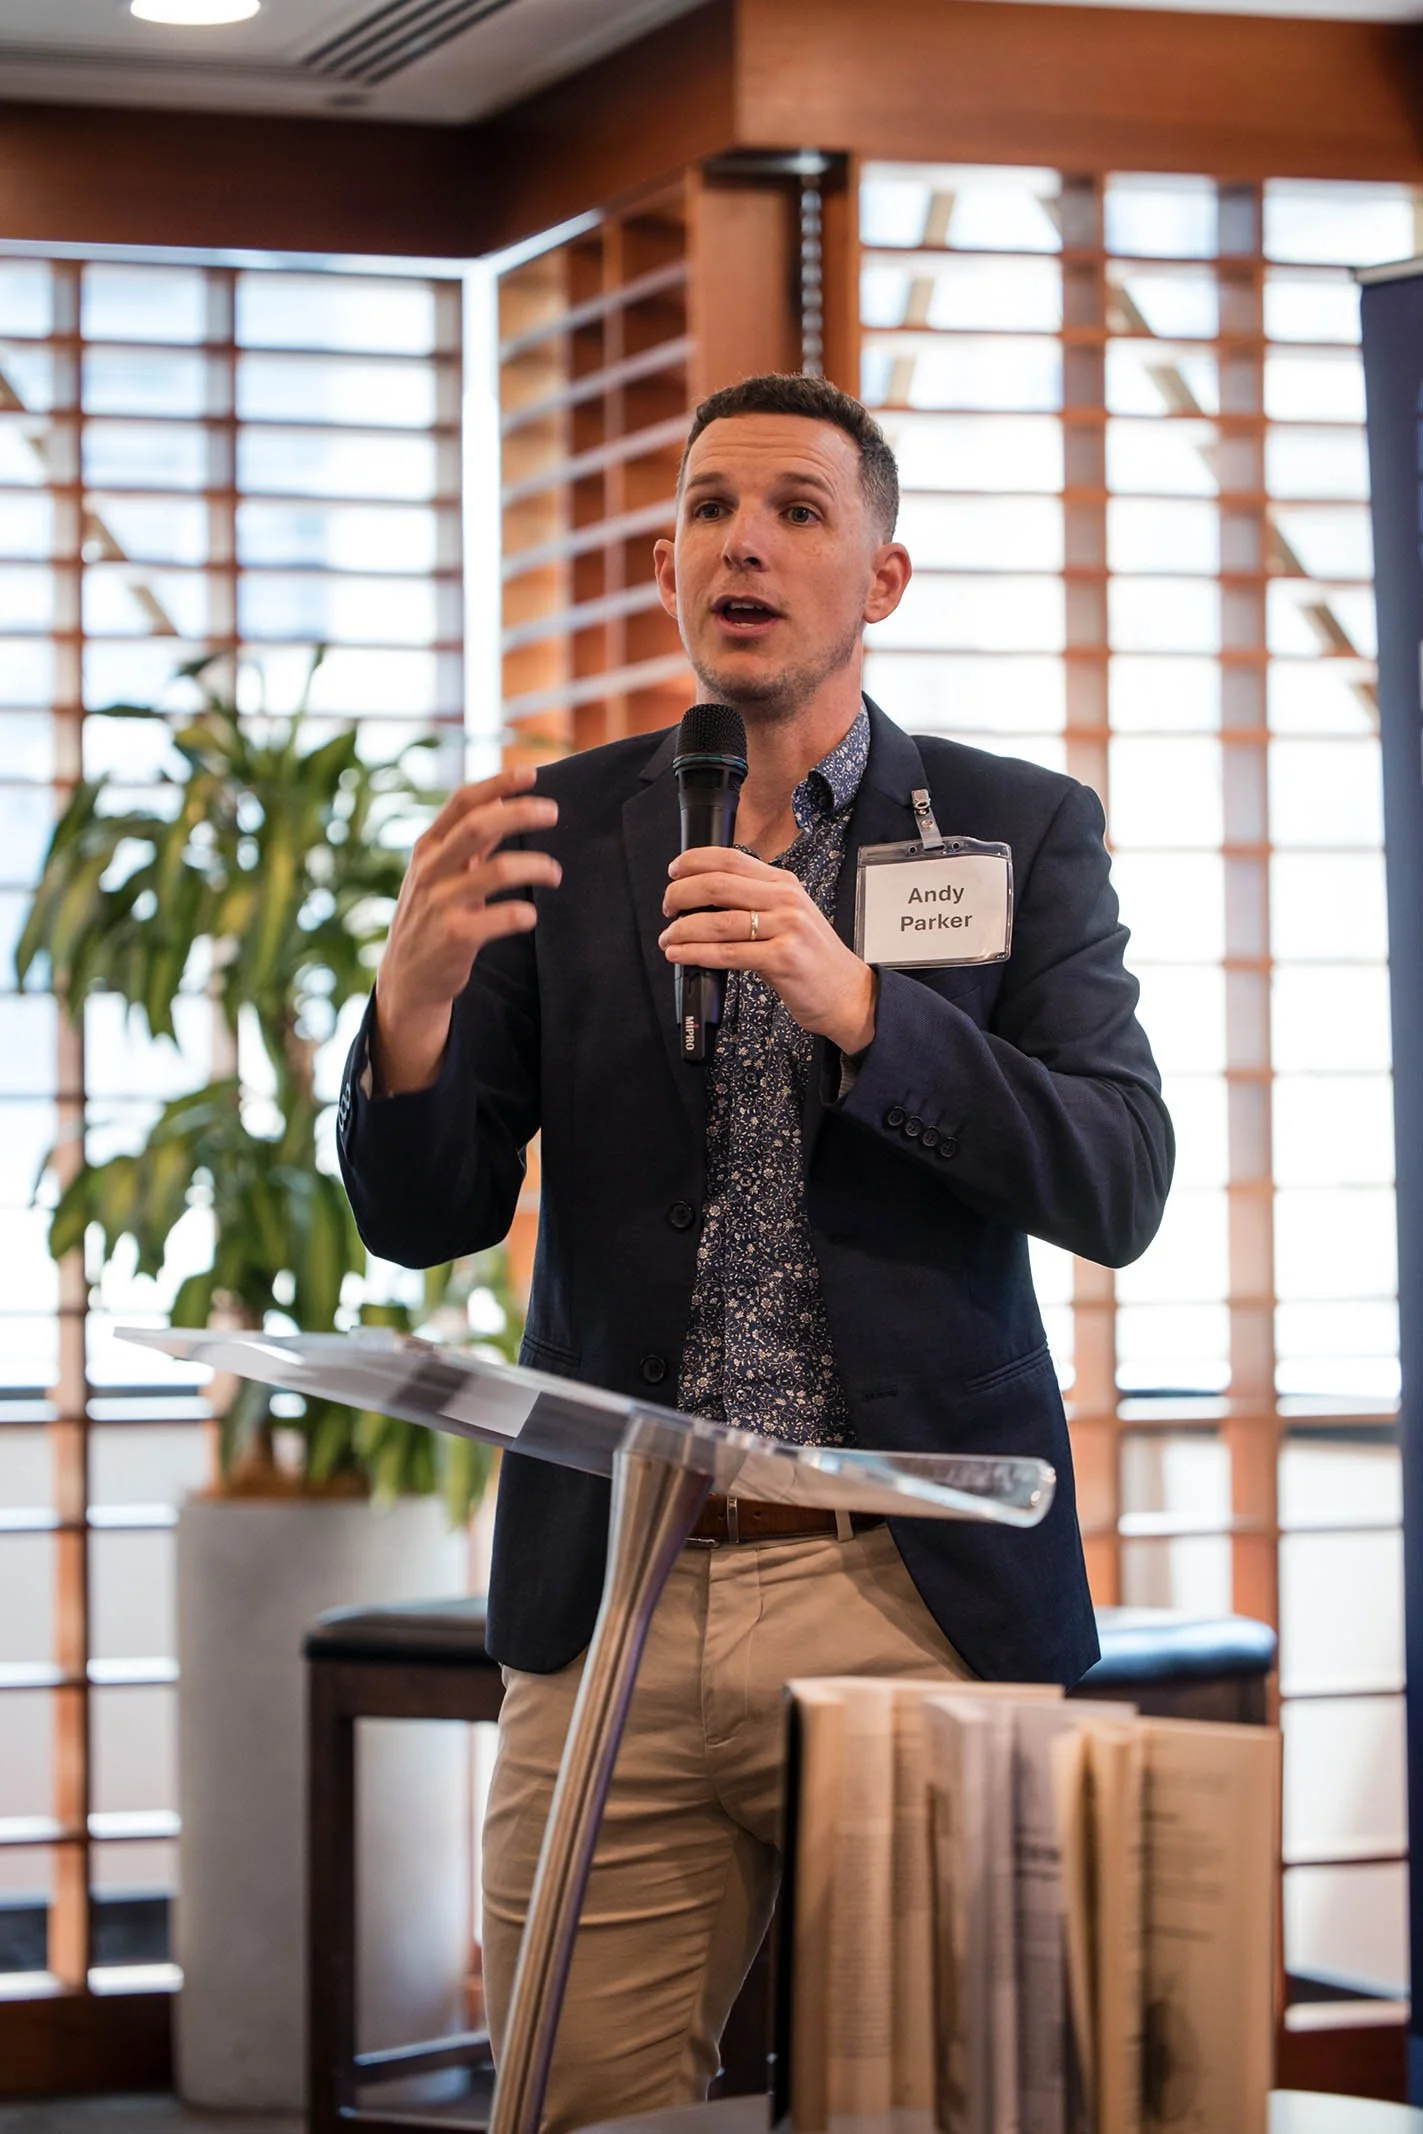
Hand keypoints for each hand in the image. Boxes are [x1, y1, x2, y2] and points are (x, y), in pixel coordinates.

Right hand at [373, 767, 560, 1093]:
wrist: (406, 979)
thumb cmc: (431, 917)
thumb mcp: (439, 874)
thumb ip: (469, 843)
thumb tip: (503, 802)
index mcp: (427, 849)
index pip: (462, 803)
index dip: (498, 784)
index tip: (533, 773)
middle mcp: (430, 871)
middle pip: (478, 826)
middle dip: (521, 813)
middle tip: (554, 812)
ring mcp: (440, 904)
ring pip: (498, 870)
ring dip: (537, 866)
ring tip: (555, 873)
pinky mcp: (455, 937)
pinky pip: (502, 917)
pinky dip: (524, 913)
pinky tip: (529, 916)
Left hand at [659, 846, 876, 1054]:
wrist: (849, 993)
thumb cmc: (814, 958)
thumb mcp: (791, 916)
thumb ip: (755, 902)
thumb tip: (703, 900)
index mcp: (785, 883)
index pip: (731, 858)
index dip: (694, 861)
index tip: (674, 871)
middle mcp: (786, 900)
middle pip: (718, 884)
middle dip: (680, 894)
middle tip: (667, 908)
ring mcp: (787, 928)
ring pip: (718, 921)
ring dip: (682, 930)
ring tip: (668, 938)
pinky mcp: (782, 958)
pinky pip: (727, 953)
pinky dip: (696, 954)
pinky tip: (680, 954)